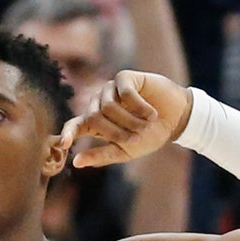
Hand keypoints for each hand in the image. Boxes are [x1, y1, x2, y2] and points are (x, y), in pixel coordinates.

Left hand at [59, 70, 191, 167]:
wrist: (175, 119)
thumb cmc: (149, 136)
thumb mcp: (125, 150)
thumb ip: (101, 155)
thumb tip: (76, 162)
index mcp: (95, 122)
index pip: (74, 125)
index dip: (67, 133)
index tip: (64, 143)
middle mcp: (99, 103)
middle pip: (94, 117)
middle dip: (116, 131)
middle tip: (135, 137)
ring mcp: (110, 89)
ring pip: (109, 106)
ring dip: (130, 120)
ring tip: (146, 124)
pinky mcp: (124, 78)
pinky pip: (125, 93)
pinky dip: (140, 107)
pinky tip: (151, 113)